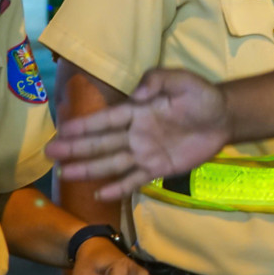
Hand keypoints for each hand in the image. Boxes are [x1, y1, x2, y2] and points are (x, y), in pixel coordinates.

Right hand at [48, 69, 231, 200]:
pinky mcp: (159, 168)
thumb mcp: (181, 80)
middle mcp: (135, 133)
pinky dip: (118, 187)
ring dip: (88, 168)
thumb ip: (157, 80)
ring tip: (65, 173)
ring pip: (111, 162)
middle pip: (101, 143)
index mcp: (137, 111)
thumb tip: (136, 94)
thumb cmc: (201, 96)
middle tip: (50, 153)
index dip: (84, 125)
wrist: (224, 118)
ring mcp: (145, 153)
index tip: (61, 129)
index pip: (106, 119)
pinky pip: (134, 179)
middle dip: (76, 148)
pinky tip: (100, 194)